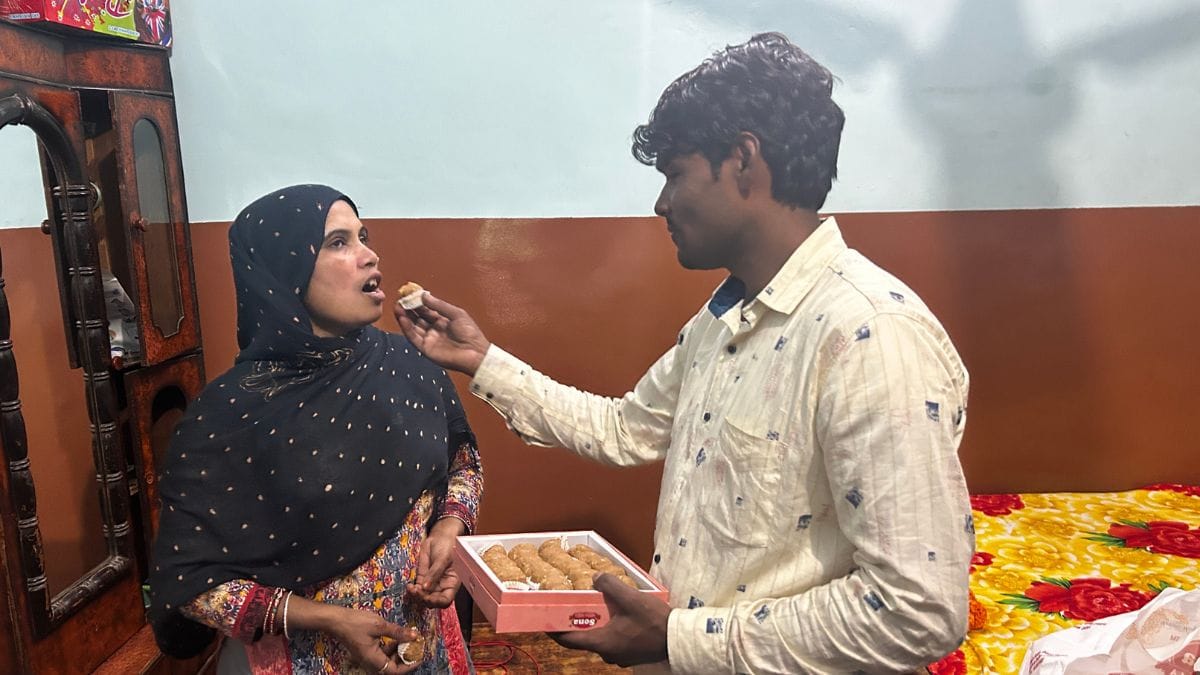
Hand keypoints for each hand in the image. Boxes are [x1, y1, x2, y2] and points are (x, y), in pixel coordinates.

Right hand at [290, 598, 419, 672]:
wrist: (336, 619)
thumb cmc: (356, 622)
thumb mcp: (380, 625)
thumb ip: (398, 632)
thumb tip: (415, 636)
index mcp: (373, 660)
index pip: (395, 671)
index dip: (410, 665)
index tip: (420, 656)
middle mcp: (370, 663)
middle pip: (392, 668)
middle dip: (406, 659)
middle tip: (416, 647)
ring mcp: (368, 658)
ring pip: (388, 662)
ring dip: (399, 653)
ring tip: (409, 641)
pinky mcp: (366, 652)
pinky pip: (382, 656)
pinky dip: (391, 649)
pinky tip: (397, 638)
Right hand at [394, 293, 490, 375]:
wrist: (475, 352)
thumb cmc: (470, 333)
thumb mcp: (456, 314)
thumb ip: (439, 305)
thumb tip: (423, 295)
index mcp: (442, 320)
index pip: (425, 310)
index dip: (417, 302)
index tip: (408, 293)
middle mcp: (433, 329)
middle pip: (417, 318)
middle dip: (408, 309)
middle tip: (399, 299)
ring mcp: (429, 339)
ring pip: (413, 327)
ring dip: (404, 317)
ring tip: (397, 307)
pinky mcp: (426, 349)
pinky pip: (414, 338)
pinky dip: (407, 329)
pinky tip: (402, 319)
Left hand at [407, 518, 464, 608]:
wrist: (440, 537)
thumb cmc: (448, 546)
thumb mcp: (443, 559)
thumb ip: (435, 573)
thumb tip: (425, 588)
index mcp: (452, 584)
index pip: (445, 600)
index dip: (436, 602)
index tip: (427, 597)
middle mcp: (442, 586)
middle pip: (433, 601)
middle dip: (424, 599)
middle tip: (416, 592)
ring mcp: (431, 583)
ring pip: (423, 597)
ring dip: (416, 596)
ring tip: (411, 589)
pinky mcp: (422, 579)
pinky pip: (417, 589)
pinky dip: (412, 590)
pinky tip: (409, 587)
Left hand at [548, 573, 670, 667]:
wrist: (678, 640)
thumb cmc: (654, 623)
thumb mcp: (631, 599)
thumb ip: (610, 585)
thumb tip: (596, 577)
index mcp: (602, 642)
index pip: (569, 640)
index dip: (554, 631)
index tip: (544, 621)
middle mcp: (607, 653)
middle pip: (583, 639)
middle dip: (575, 624)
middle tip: (569, 608)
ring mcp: (619, 655)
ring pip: (599, 639)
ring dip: (593, 625)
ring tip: (593, 608)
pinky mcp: (630, 653)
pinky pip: (612, 641)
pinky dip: (607, 629)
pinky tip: (614, 615)